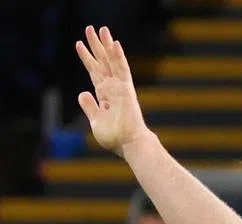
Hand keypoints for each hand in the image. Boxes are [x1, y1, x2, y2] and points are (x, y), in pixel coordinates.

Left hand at [76, 26, 149, 155]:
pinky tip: (114, 43)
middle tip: (90, 28)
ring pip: (111, 62)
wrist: (129, 144)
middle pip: (102, 62)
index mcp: (104, 95)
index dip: (87, 58)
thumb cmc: (115, 137)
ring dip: (105, 45)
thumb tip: (84, 93)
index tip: (80, 44)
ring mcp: (120, 88)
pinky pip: (121, 70)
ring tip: (101, 29)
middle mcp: (112, 88)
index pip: (94, 72)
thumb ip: (90, 106)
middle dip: (96, 46)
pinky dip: (118, 56)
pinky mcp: (126, 90)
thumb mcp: (95, 120)